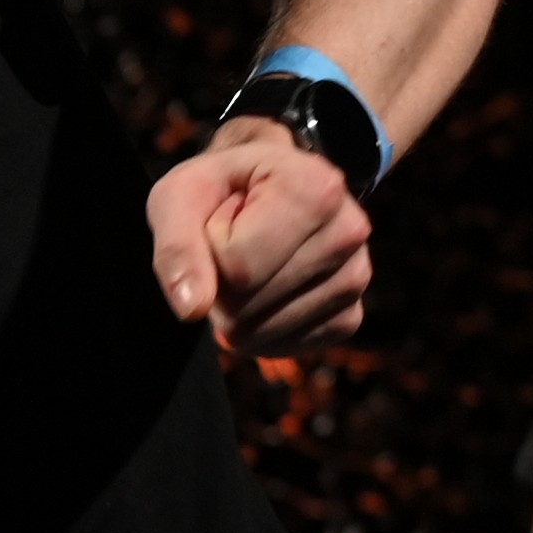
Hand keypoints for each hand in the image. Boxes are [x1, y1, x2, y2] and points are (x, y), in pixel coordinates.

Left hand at [147, 118, 375, 356]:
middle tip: (232, 245)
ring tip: (250, 264)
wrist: (263, 192)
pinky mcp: (349, 317)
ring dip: (236, 310)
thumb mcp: (181, 196)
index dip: (209, 251)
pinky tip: (264, 292)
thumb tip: (192, 309)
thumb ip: (177, 247)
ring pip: (262, 331)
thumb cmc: (221, 189)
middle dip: (221, 284)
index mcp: (317, 186)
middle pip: (248, 302)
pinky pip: (285, 346)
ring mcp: (356, 277)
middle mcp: (350, 231)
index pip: (238, 264)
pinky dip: (259, 330)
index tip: (222, 219)